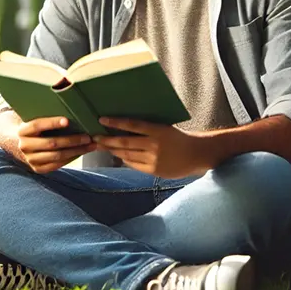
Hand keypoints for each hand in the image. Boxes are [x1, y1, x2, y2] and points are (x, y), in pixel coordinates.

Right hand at [16, 117, 96, 173]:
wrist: (20, 144)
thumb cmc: (35, 128)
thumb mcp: (34, 119)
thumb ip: (45, 115)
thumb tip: (69, 107)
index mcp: (23, 130)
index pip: (37, 125)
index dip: (52, 123)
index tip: (67, 121)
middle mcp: (24, 146)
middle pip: (51, 143)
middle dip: (72, 140)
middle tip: (87, 137)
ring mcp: (30, 159)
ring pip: (56, 156)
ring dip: (76, 151)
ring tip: (90, 145)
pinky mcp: (37, 169)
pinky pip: (57, 165)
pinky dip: (71, 158)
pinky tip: (81, 152)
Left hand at [95, 118, 209, 178]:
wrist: (196, 154)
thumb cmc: (179, 138)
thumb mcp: (165, 128)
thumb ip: (147, 129)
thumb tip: (124, 128)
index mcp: (158, 130)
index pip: (132, 124)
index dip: (115, 122)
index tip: (101, 119)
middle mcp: (154, 145)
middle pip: (124, 142)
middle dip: (107, 139)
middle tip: (94, 136)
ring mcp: (153, 159)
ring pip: (126, 154)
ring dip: (112, 150)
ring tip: (102, 145)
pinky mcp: (153, 170)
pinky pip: (133, 164)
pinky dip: (125, 158)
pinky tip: (119, 154)